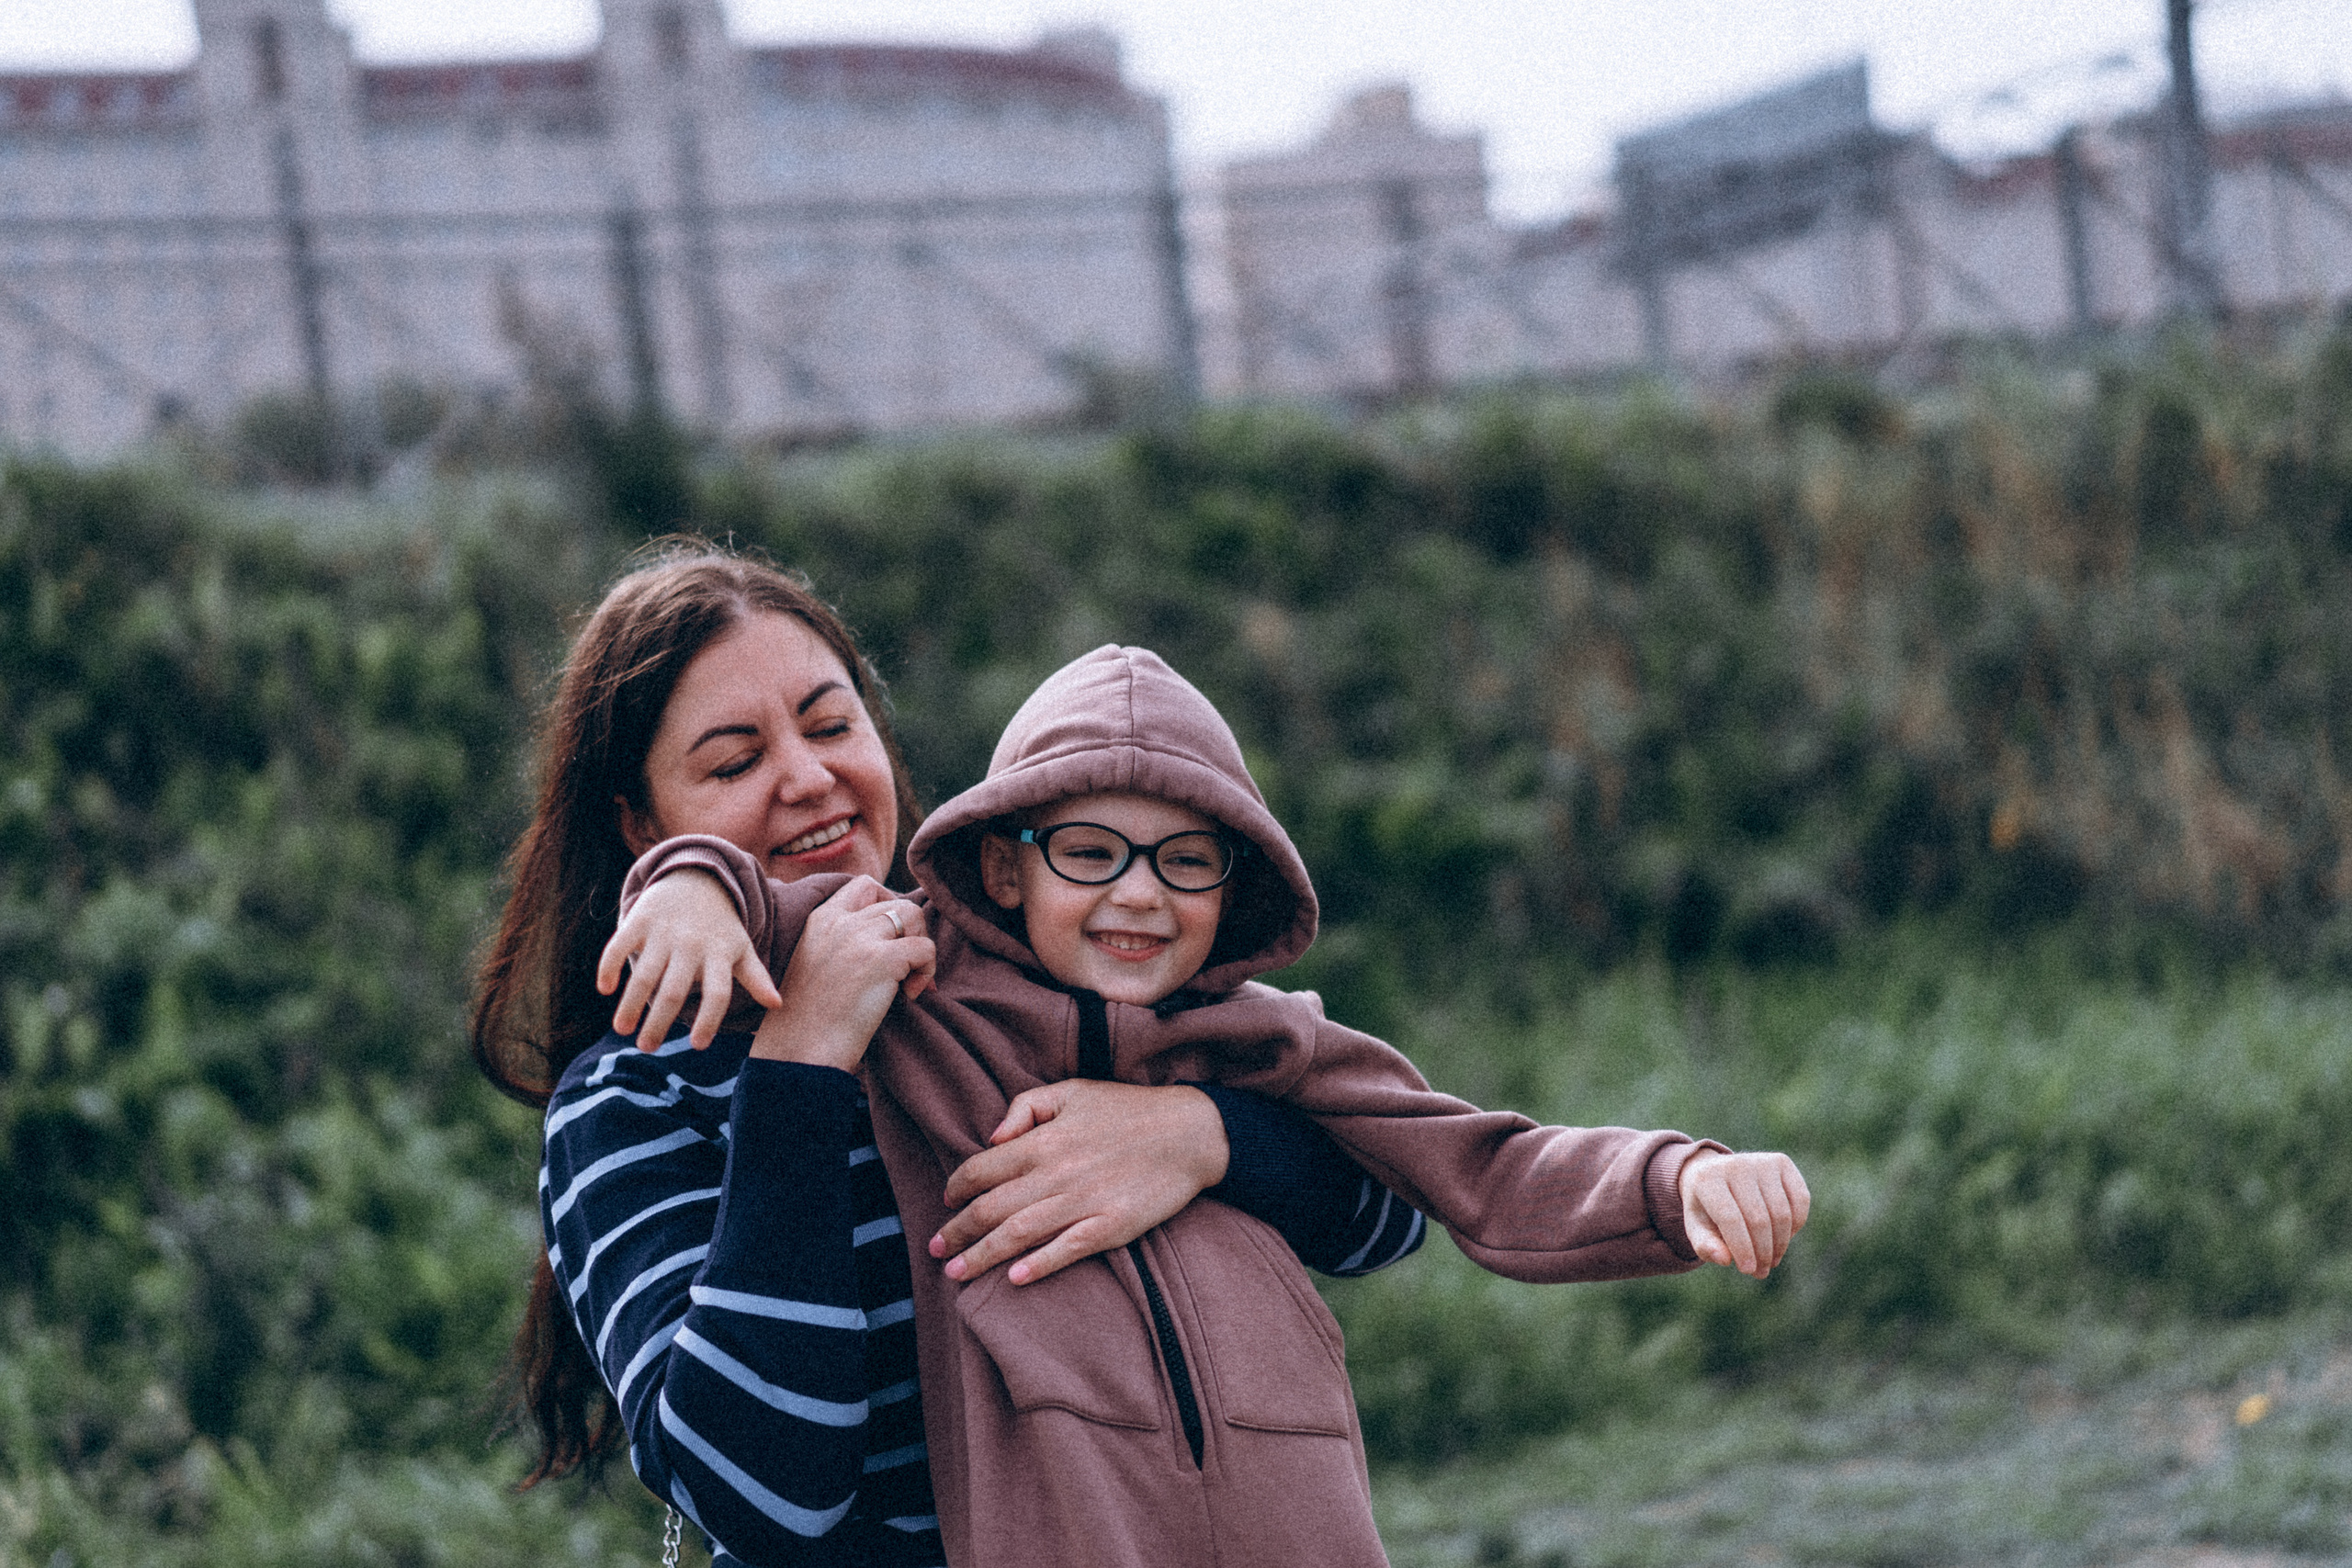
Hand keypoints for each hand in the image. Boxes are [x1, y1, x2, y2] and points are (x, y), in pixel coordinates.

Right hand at [599, 869, 782, 1050]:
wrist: (696, 877)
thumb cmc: (720, 925)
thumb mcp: (740, 947)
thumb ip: (756, 977)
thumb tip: (778, 1004)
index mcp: (718, 955)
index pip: (718, 992)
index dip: (710, 1019)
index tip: (698, 1045)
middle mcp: (691, 945)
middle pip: (675, 990)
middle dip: (659, 1022)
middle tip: (647, 1048)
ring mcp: (664, 932)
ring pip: (645, 973)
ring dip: (631, 1003)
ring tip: (622, 1030)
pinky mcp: (640, 919)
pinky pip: (620, 944)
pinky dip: (610, 966)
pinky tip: (604, 989)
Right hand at [747, 877, 933, 1071]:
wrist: (799, 1051)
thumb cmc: (809, 1020)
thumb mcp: (817, 965)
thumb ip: (842, 944)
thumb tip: (893, 940)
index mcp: (820, 920)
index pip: (865, 886)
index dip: (888, 905)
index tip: (891, 939)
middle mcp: (840, 922)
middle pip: (896, 901)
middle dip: (911, 932)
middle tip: (907, 967)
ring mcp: (860, 938)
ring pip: (914, 915)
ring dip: (921, 946)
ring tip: (909, 979)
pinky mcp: (881, 960)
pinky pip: (925, 949)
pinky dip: (927, 971)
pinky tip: (909, 996)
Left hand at [930, 1081, 1229, 1286]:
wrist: (1189, 1132)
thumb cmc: (1128, 1109)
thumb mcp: (1073, 1090)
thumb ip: (1025, 1107)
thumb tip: (993, 1137)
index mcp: (1043, 1140)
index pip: (981, 1169)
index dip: (956, 1188)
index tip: (946, 1201)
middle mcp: (1055, 1174)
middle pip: (990, 1210)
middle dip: (957, 1232)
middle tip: (936, 1249)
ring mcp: (1083, 1203)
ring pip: (1018, 1235)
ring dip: (982, 1258)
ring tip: (956, 1274)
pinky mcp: (1111, 1226)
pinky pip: (1067, 1250)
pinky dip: (1039, 1265)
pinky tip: (1014, 1280)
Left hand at [1680, 1150, 1809, 1278]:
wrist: (1715, 1173)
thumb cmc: (1706, 1207)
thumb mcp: (1697, 1227)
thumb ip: (1706, 1246)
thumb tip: (1725, 1259)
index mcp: (1707, 1179)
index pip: (1730, 1219)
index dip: (1742, 1249)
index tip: (1747, 1271)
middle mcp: (1736, 1165)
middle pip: (1759, 1219)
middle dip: (1763, 1252)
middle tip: (1761, 1271)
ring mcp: (1761, 1161)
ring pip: (1781, 1213)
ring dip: (1780, 1245)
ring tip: (1771, 1261)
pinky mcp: (1782, 1162)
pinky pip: (1800, 1200)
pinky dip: (1796, 1225)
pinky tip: (1783, 1238)